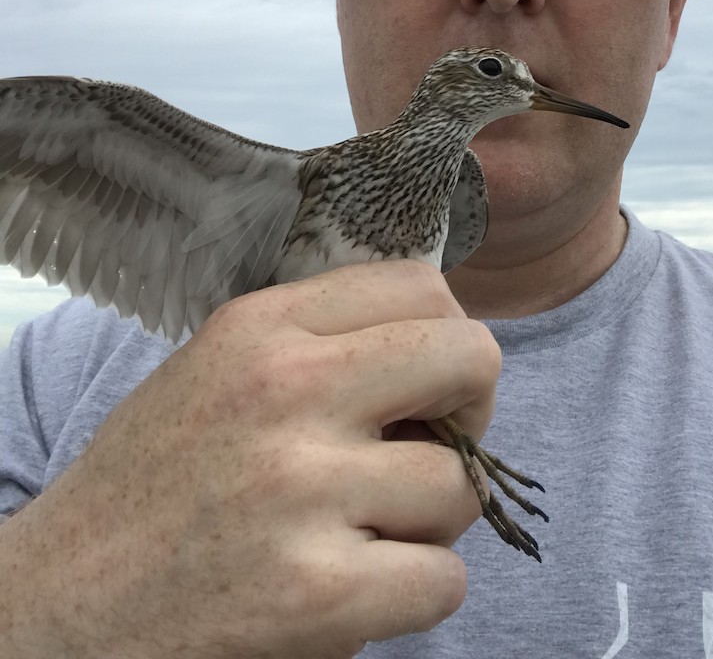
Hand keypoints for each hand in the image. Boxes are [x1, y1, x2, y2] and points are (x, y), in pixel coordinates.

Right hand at [0, 260, 499, 657]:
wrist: (62, 604)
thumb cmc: (152, 485)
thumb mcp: (218, 369)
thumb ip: (317, 340)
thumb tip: (435, 337)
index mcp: (260, 327)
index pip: (418, 284)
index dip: (445, 336)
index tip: (425, 383)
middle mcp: (286, 390)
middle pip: (470, 358)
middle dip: (473, 409)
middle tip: (433, 448)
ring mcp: (303, 489)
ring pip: (462, 485)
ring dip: (434, 519)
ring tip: (371, 530)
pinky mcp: (317, 592)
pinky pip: (444, 579)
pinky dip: (417, 591)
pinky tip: (359, 588)